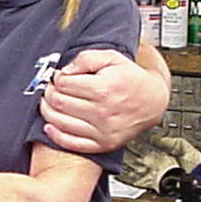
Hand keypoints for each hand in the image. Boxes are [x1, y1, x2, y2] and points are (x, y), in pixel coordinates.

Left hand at [40, 49, 169, 153]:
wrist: (152, 101)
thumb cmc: (131, 79)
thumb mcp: (112, 57)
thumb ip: (86, 58)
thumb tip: (65, 70)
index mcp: (104, 89)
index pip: (63, 84)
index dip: (55, 78)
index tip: (56, 76)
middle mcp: (102, 112)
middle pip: (59, 102)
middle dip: (48, 92)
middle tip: (49, 87)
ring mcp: (102, 131)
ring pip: (60, 122)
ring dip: (47, 111)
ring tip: (49, 102)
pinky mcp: (102, 144)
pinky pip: (71, 143)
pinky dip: (55, 135)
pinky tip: (50, 125)